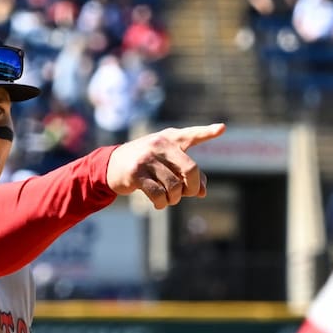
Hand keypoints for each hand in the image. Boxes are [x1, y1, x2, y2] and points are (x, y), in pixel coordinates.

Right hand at [106, 123, 225, 209]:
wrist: (110, 165)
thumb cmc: (144, 163)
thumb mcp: (165, 162)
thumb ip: (186, 173)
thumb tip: (202, 192)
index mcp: (170, 139)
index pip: (192, 135)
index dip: (208, 132)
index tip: (222, 129)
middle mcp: (159, 145)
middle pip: (190, 170)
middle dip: (192, 187)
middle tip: (187, 194)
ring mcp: (147, 158)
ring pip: (174, 186)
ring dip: (174, 198)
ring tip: (169, 199)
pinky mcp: (135, 173)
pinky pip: (158, 194)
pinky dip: (162, 203)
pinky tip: (159, 203)